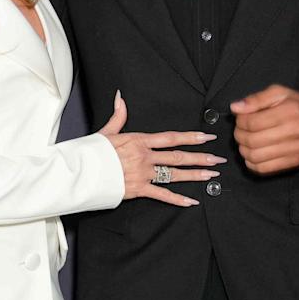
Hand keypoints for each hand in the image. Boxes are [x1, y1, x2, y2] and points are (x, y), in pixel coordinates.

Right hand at [99, 91, 223, 206]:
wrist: (82, 172)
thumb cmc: (92, 152)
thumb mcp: (106, 131)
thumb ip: (118, 116)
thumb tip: (121, 97)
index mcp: (139, 141)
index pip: (171, 138)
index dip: (191, 137)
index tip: (206, 137)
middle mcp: (145, 157)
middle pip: (178, 156)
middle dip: (200, 158)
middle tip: (217, 160)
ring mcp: (143, 174)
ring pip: (175, 175)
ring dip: (194, 176)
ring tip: (211, 176)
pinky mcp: (138, 189)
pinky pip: (162, 195)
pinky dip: (177, 200)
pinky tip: (191, 201)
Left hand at [231, 85, 298, 174]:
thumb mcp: (280, 93)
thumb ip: (257, 99)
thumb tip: (235, 107)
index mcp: (289, 111)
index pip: (252, 122)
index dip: (240, 121)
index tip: (241, 118)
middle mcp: (293, 132)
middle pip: (252, 140)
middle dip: (239, 135)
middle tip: (240, 129)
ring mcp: (294, 150)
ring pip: (255, 156)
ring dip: (243, 149)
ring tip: (245, 141)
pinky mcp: (293, 162)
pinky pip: (264, 169)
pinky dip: (251, 163)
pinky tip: (252, 153)